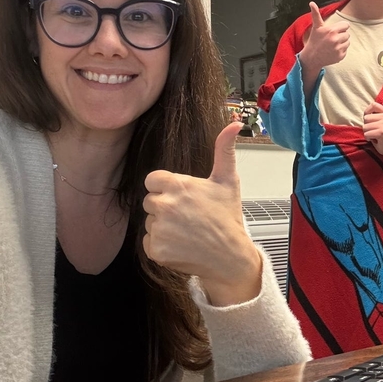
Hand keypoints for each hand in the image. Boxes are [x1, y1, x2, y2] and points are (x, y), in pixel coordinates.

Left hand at [143, 122, 262, 305]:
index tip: (181, 198)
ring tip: (186, 232)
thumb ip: (224, 150)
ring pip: (149, 222)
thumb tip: (234, 124)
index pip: (152, 180)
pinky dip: (161, 246)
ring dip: (163, 227)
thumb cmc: (227, 217)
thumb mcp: (227, 181)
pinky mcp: (155, 249)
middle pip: (150, 201)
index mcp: (177, 185)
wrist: (230, 257)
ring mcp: (159, 228)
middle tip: (187, 217)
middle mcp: (164, 205)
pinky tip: (180, 245)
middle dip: (164, 208)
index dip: (165, 188)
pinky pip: (148, 242)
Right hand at [299, 2, 348, 71]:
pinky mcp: (340, 56)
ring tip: (332, 45)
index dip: (340, 27)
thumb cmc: (314, 40)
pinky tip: (333, 51)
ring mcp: (338, 49)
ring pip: (348, 42)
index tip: (334, 31)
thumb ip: (316, 14)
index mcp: (331, 30)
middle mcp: (336, 40)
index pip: (346, 25)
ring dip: (342, 43)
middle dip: (341, 35)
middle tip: (331, 39)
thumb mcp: (316, 27)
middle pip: (347, 34)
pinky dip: (341, 51)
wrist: (312, 57)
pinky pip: (346, 50)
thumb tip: (311, 2)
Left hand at [362, 101, 382, 154]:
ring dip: (367, 133)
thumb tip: (365, 113)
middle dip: (366, 126)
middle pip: (366, 118)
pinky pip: (366, 134)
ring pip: (365, 127)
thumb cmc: (380, 132)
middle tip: (374, 130)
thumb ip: (372, 114)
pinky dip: (368, 138)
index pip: (373, 104)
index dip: (367, 112)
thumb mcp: (378, 120)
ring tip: (374, 134)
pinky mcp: (382, 132)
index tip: (370, 120)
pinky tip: (375, 139)